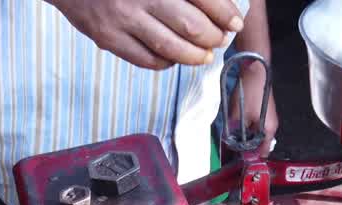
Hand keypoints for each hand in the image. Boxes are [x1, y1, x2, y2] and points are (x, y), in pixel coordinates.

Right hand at [48, 0, 244, 69]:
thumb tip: (218, 2)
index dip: (225, 13)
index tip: (235, 22)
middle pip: (191, 26)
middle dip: (213, 37)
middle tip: (219, 39)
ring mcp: (122, 18)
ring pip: (171, 48)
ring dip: (195, 56)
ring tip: (204, 55)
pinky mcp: (107, 37)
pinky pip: (146, 60)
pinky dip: (167, 62)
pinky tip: (173, 56)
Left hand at [227, 64, 277, 151]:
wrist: (256, 71)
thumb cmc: (250, 93)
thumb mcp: (237, 115)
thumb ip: (234, 131)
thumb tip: (229, 142)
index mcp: (269, 130)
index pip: (262, 152)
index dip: (251, 158)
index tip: (239, 160)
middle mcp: (271, 125)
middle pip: (259, 143)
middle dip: (246, 147)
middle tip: (233, 148)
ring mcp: (269, 117)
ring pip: (256, 133)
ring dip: (246, 136)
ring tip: (233, 136)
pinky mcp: (264, 110)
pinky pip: (256, 124)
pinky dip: (247, 127)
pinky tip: (237, 124)